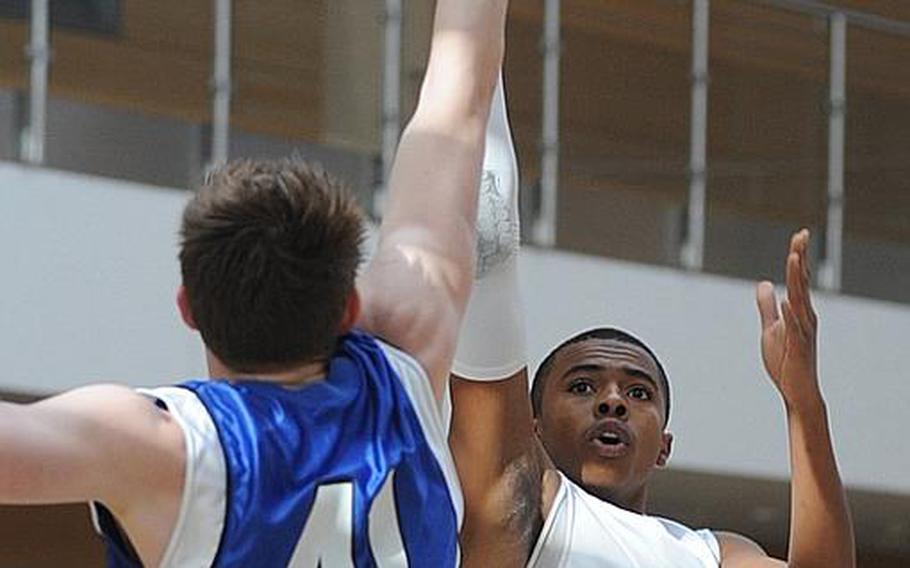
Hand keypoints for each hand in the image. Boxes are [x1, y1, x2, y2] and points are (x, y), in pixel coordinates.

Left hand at [756, 229, 821, 409]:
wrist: (798, 390)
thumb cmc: (786, 359)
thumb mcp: (771, 327)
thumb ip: (766, 306)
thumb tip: (763, 284)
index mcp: (800, 311)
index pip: (799, 279)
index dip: (799, 257)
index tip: (799, 235)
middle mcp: (805, 317)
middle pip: (802, 283)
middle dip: (801, 259)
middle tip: (802, 235)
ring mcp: (803, 332)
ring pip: (800, 300)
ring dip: (797, 280)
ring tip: (793, 258)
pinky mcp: (798, 347)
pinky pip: (795, 328)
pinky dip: (790, 314)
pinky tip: (787, 300)